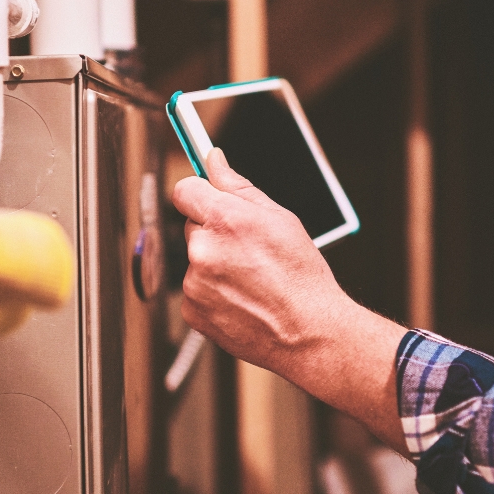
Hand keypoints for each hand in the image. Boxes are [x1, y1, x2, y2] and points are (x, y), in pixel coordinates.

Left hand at [171, 147, 408, 452]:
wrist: (308, 332)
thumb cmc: (302, 277)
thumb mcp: (280, 219)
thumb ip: (238, 186)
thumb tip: (214, 160)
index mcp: (225, 219)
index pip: (184, 190)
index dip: (199, 193)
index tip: (207, 199)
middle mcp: (203, 249)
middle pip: (192, 226)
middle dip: (215, 232)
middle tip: (249, 250)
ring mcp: (195, 283)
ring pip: (195, 260)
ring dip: (214, 264)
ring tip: (251, 279)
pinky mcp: (192, 310)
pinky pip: (195, 290)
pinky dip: (213, 292)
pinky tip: (242, 298)